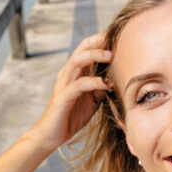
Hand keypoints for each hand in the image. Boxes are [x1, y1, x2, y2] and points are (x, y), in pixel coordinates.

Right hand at [27, 33, 112, 151]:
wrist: (51, 135)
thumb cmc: (72, 115)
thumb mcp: (92, 99)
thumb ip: (101, 87)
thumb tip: (117, 79)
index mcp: (75, 71)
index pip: (87, 47)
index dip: (102, 40)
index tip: (120, 36)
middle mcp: (68, 73)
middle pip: (82, 48)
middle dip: (100, 41)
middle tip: (118, 39)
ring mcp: (64, 83)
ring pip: (77, 61)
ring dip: (95, 56)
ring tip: (111, 55)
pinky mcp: (63, 97)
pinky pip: (79, 85)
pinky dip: (94, 82)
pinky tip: (106, 85)